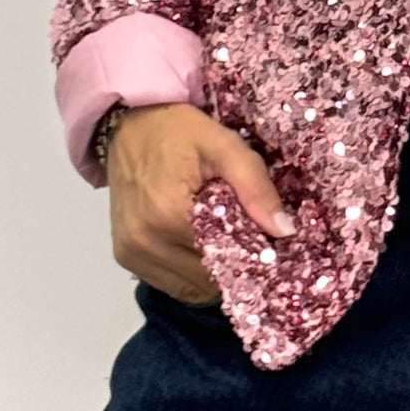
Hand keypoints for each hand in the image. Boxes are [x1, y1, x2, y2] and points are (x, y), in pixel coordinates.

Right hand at [104, 103, 295, 305]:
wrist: (128, 123)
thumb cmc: (178, 130)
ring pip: (190, 287)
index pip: (226, 259)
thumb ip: (254, 186)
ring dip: (212, 273)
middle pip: (208, 279)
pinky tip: (200, 246)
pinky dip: (190, 272)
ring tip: (224, 242)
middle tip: (251, 242)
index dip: (253, 255)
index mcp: (169, 216)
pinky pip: (170, 283)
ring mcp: (132, 254)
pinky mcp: (125, 257)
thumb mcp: (223, 145)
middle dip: (234, 265)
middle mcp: (146, 242)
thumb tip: (284, 231)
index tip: (270, 244)